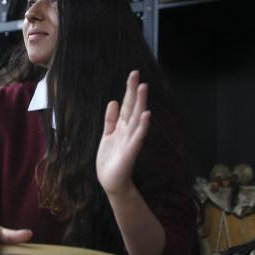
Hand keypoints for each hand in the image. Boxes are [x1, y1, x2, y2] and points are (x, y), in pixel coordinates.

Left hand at [96, 70, 149, 196]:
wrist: (111, 180)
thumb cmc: (110, 159)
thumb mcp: (107, 135)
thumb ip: (110, 120)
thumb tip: (112, 101)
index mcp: (121, 126)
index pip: (126, 104)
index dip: (129, 90)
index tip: (133, 74)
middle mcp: (128, 130)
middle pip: (132, 107)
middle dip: (135, 91)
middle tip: (137, 74)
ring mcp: (130, 140)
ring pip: (136, 118)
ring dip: (140, 103)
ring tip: (143, 88)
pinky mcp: (131, 151)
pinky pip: (138, 137)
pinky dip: (142, 126)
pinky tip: (146, 115)